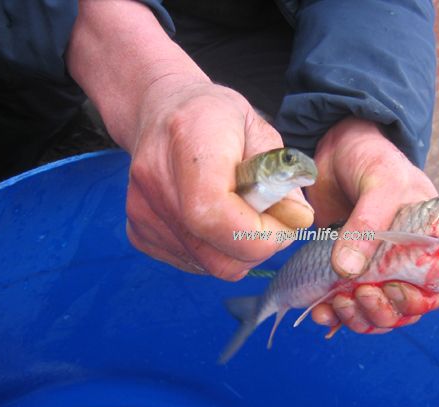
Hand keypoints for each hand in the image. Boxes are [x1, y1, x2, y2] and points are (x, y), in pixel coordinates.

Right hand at [126, 79, 313, 278]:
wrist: (160, 110)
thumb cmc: (217, 117)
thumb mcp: (261, 132)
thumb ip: (282, 177)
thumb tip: (299, 221)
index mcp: (190, 140)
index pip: (215, 215)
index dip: (259, 234)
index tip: (285, 221)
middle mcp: (156, 180)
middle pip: (215, 254)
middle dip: (258, 248)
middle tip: (272, 221)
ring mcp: (142, 211)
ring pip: (209, 265)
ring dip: (240, 251)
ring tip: (244, 214)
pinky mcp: (139, 232)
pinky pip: (193, 263)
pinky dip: (217, 251)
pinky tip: (218, 219)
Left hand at [306, 117, 438, 333]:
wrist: (335, 148)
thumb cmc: (373, 158)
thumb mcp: (381, 183)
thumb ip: (369, 225)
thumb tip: (348, 271)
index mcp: (428, 244)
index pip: (434, 290)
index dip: (417, 302)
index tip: (392, 290)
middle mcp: (402, 262)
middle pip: (401, 310)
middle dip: (380, 312)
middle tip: (359, 295)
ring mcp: (372, 268)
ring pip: (372, 314)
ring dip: (356, 318)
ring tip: (336, 303)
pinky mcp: (343, 270)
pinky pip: (344, 304)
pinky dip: (333, 314)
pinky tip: (320, 310)